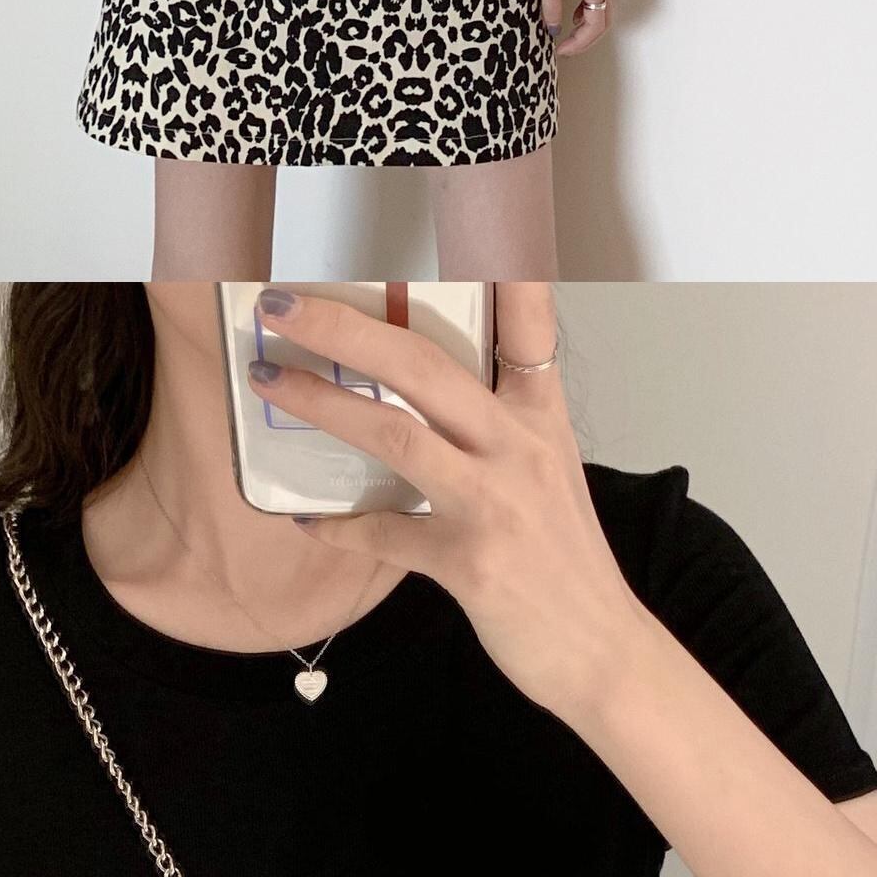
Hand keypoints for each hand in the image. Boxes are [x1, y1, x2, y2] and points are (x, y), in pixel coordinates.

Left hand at [246, 284, 641, 729]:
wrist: (605, 652)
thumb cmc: (566, 563)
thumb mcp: (547, 476)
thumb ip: (492, 432)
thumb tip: (412, 402)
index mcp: (541, 418)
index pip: (527, 325)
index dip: (502, 271)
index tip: (460, 225)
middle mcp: (519, 448)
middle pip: (424, 364)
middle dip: (346, 327)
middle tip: (283, 306)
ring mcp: (496, 503)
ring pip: (396, 433)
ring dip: (323, 403)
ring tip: (271, 380)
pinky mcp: (471, 561)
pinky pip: (385, 534)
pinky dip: (338, 524)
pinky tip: (304, 518)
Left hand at [529, 0, 611, 53]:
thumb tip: (552, 29)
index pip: (597, 21)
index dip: (581, 42)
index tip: (558, 50)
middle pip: (606, 15)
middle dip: (588, 37)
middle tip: (564, 49)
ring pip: (602, 3)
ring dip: (589, 23)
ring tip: (566, 34)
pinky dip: (587, 6)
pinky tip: (569, 10)